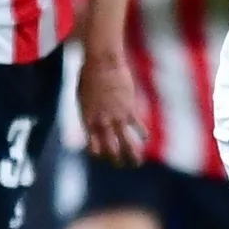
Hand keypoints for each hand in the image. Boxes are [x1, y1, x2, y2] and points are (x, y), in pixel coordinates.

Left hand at [79, 51, 147, 165]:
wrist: (102, 63)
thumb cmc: (89, 76)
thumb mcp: (84, 98)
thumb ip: (90, 113)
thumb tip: (94, 121)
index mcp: (88, 121)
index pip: (94, 148)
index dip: (99, 155)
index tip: (104, 155)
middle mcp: (102, 123)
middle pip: (111, 151)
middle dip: (117, 161)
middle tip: (121, 165)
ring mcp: (116, 117)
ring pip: (127, 145)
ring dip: (133, 157)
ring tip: (137, 163)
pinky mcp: (129, 109)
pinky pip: (138, 128)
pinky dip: (142, 135)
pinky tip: (144, 138)